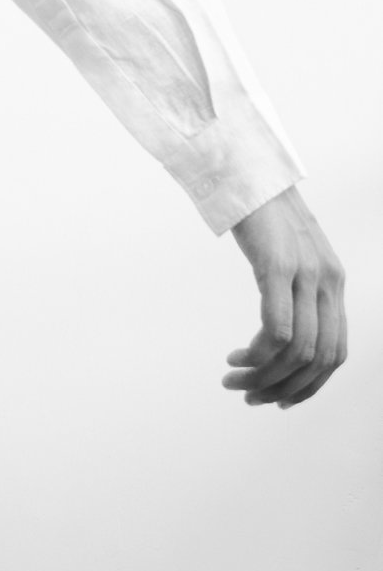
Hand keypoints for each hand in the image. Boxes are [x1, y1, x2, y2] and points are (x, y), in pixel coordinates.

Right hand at [224, 185, 346, 408]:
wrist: (248, 171)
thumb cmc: (262, 213)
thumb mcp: (291, 254)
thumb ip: (297, 287)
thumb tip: (282, 331)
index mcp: (333, 283)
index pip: (335, 353)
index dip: (311, 386)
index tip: (279, 399)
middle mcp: (327, 282)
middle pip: (318, 359)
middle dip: (285, 388)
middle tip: (252, 396)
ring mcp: (305, 274)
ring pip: (297, 351)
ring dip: (264, 376)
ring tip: (235, 379)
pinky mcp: (278, 266)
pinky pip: (277, 329)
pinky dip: (258, 355)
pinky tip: (237, 356)